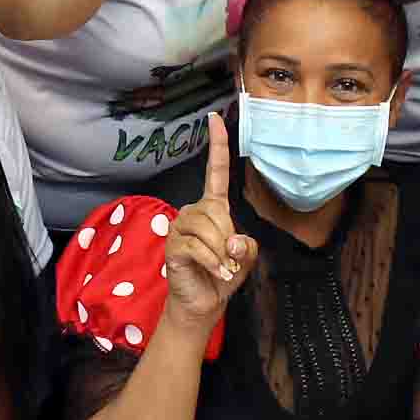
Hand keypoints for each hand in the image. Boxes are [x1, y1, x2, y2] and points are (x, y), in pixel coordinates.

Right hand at [158, 118, 257, 326]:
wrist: (204, 302)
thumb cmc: (223, 273)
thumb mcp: (246, 256)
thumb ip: (246, 244)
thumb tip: (232, 241)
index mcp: (213, 207)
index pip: (215, 171)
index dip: (217, 145)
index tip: (215, 118)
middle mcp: (193, 211)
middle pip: (218, 211)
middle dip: (229, 239)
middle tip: (229, 259)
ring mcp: (180, 226)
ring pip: (208, 229)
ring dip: (221, 253)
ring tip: (222, 267)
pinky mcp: (172, 244)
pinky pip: (197, 246)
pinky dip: (212, 262)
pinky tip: (216, 272)